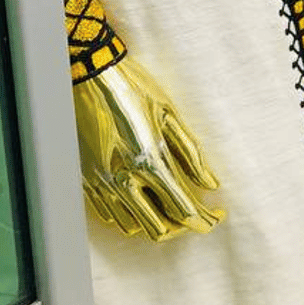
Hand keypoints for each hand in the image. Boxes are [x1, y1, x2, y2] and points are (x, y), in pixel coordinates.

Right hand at [74, 56, 222, 241]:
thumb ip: (192, 154)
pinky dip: (132, 214)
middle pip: (160, 229)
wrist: (88, 75)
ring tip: (172, 204)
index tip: (218, 213)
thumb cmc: (134, 89)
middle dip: (183, 226)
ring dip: (157, 221)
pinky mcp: (85, 181)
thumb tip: (211, 184)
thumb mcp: (170, 115)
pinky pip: (110, 215)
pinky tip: (144, 197)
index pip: (184, 210)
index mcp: (149, 162)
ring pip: (133, 227)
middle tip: (198, 211)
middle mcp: (123, 180)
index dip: (206, 219)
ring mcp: (101, 183)